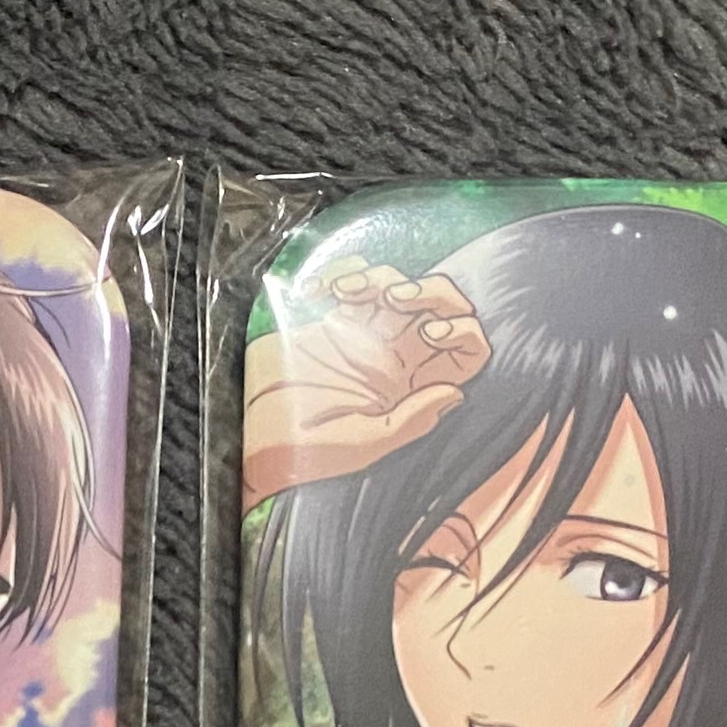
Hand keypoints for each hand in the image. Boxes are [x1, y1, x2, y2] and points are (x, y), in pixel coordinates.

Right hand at [244, 265, 484, 496]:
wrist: (261, 443)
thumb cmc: (311, 455)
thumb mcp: (366, 444)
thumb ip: (411, 419)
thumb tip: (454, 391)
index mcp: (414, 386)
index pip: (465, 350)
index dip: (462, 332)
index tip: (433, 334)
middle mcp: (397, 356)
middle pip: (440, 305)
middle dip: (429, 290)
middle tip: (397, 297)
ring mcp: (364, 334)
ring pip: (395, 283)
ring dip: (377, 276)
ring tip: (345, 291)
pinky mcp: (328, 320)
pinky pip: (349, 276)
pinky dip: (340, 270)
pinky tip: (319, 290)